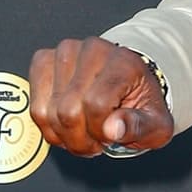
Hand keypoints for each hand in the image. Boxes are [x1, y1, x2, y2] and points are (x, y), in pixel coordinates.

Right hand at [28, 37, 173, 156]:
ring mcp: (65, 52)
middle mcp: (93, 50)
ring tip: (84, 132)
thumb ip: (140, 126)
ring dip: (64, 135)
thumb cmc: (141, 104)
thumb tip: (113, 129)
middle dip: (80, 139)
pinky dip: (48, 126)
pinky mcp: (44, 59)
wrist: (129, 83)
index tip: (111, 137)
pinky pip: (35, 106)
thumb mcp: (156, 124)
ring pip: (48, 111)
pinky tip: (67, 126)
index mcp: (124, 62)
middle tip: (96, 141)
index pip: (96, 104)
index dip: (100, 131)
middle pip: (68, 110)